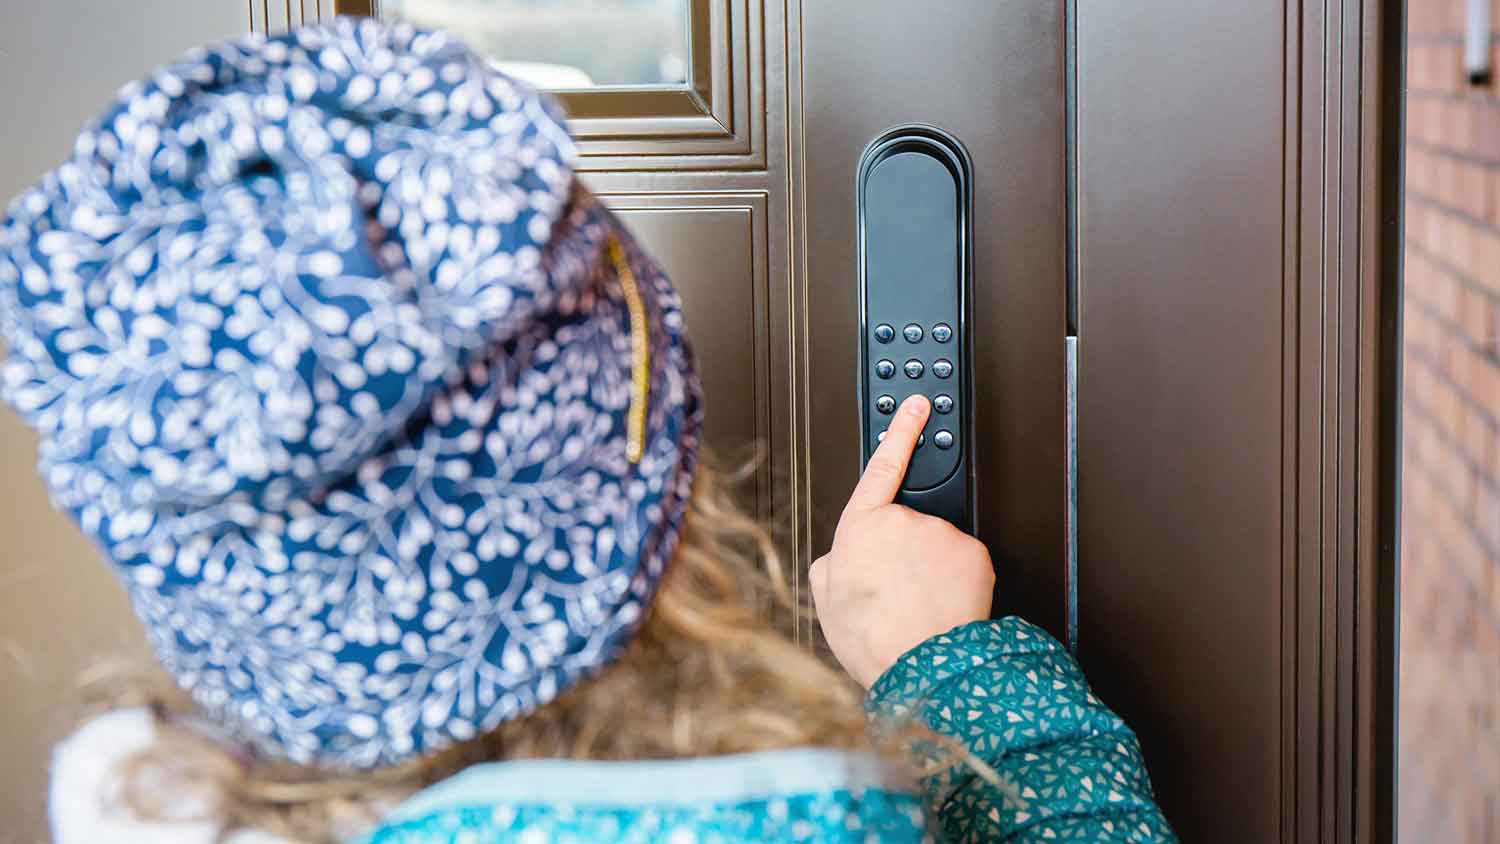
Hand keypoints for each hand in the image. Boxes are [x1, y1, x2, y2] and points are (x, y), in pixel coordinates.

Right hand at [810, 394, 994, 688]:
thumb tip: (840, 557)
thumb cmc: (873, 637)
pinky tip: (941, 607)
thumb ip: (831, 562)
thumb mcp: (824, 598)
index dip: (900, 431)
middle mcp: (904, 521)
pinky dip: (956, 582)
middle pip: (908, 526)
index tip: (914, 405)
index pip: (882, 465)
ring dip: (930, 572)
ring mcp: (942, 534)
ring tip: (917, 608)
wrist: (920, 667)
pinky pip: (963, 562)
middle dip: (905, 552)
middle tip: (896, 592)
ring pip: (938, 547)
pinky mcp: (974, 553)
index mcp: (862, 526)